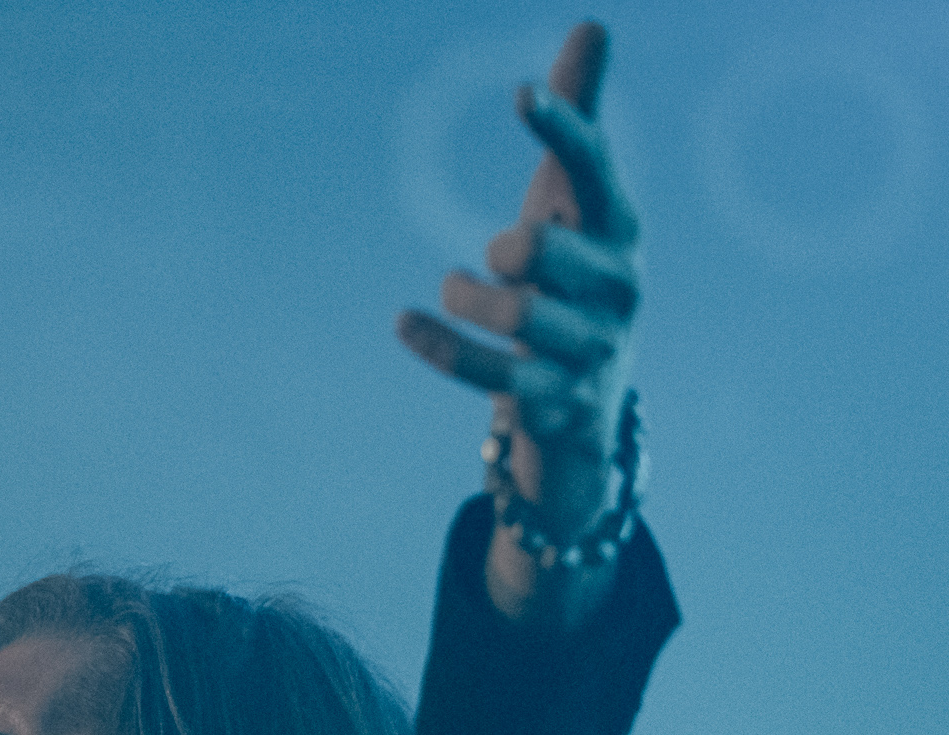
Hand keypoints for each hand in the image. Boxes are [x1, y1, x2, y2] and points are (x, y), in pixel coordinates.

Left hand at [397, 22, 640, 620]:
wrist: (587, 406)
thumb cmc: (572, 281)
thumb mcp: (571, 206)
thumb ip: (577, 124)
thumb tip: (591, 25)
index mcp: (622, 232)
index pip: (596, 172)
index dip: (562, 131)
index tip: (518, 95)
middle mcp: (619, 290)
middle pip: (548, 252)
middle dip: (509, 247)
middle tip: (494, 254)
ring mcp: (593, 351)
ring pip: (519, 316)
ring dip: (467, 300)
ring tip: (455, 287)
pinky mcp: (558, 404)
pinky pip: (489, 375)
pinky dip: (438, 347)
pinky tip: (402, 322)